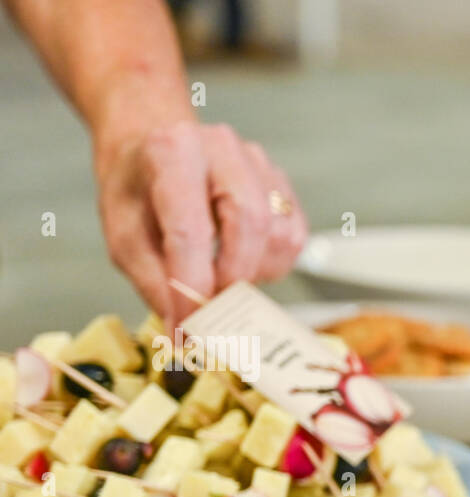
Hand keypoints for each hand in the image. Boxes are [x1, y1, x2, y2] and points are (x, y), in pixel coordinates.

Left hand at [93, 120, 307, 324]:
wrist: (152, 141)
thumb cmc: (136, 189)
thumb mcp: (124, 236)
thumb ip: (155, 284)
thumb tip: (185, 332)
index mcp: (172, 153)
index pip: (191, 230)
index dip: (192, 288)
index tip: (189, 328)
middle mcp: (222, 149)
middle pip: (250, 224)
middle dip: (234, 280)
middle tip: (213, 310)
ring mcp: (258, 163)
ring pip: (278, 235)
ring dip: (255, 274)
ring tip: (223, 280)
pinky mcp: (281, 183)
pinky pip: (294, 236)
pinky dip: (273, 264)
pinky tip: (244, 262)